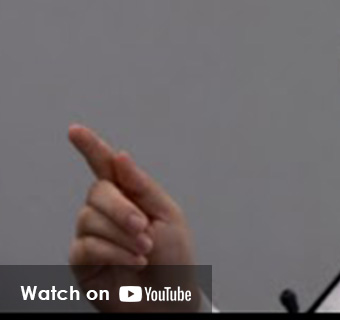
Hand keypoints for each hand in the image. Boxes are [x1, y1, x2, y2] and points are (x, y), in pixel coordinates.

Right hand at [67, 124, 199, 311]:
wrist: (169, 298)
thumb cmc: (173, 258)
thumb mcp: (167, 216)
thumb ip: (141, 186)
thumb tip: (119, 156)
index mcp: (129, 195)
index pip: (104, 166)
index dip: (89, 147)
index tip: (75, 130)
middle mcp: (106, 212)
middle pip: (98, 192)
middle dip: (122, 209)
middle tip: (144, 228)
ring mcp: (90, 235)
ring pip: (91, 219)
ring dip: (123, 235)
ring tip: (144, 250)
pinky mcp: (81, 260)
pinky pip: (88, 246)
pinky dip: (115, 252)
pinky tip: (133, 262)